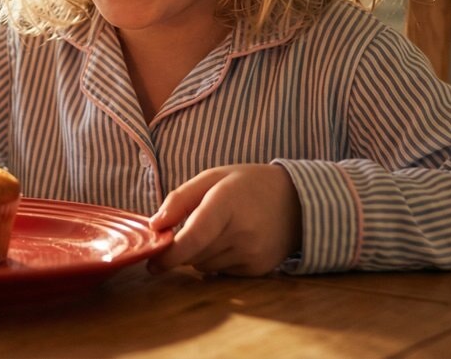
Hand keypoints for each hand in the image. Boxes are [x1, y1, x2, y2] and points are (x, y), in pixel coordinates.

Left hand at [147, 164, 301, 276]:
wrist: (297, 200)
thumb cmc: (248, 185)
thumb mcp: (212, 177)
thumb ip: (179, 199)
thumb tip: (154, 225)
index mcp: (227, 202)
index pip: (193, 237)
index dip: (169, 254)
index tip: (152, 262)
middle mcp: (242, 232)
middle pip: (193, 254)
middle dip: (182, 248)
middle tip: (187, 229)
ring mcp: (252, 253)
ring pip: (204, 266)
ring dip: (200, 254)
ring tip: (218, 230)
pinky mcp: (258, 269)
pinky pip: (222, 272)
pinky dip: (217, 260)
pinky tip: (232, 241)